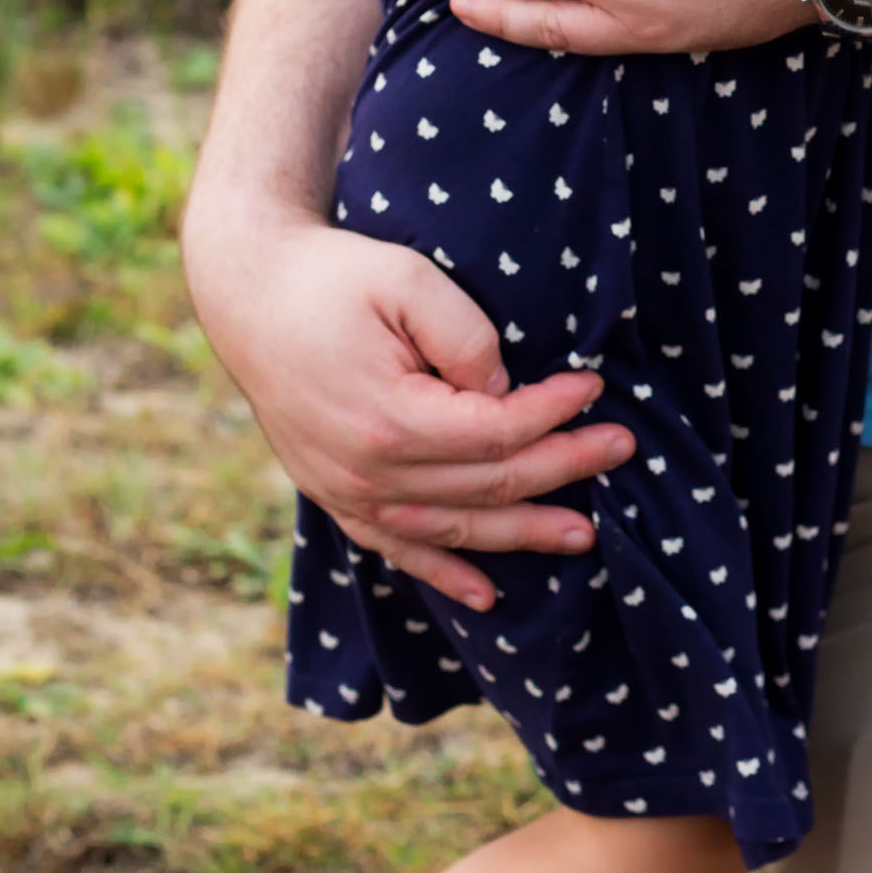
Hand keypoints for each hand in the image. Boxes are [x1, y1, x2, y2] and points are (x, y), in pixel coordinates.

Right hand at [186, 212, 635, 605]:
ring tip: (583, 535)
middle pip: (488, 486)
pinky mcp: (334, 496)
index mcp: (391, 421)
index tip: (594, 384)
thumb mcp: (407, 280)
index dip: (555, 411)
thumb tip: (504, 390)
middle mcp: (368, 473)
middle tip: (623, 448)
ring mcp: (348, 493)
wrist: (248, 293)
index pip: (499, 433)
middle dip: (563, 468)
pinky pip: (397, 550)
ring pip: (454, 529)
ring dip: (521, 534)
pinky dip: (443, 574)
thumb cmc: (331, 277)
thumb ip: (467, 336)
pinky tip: (486, 596)